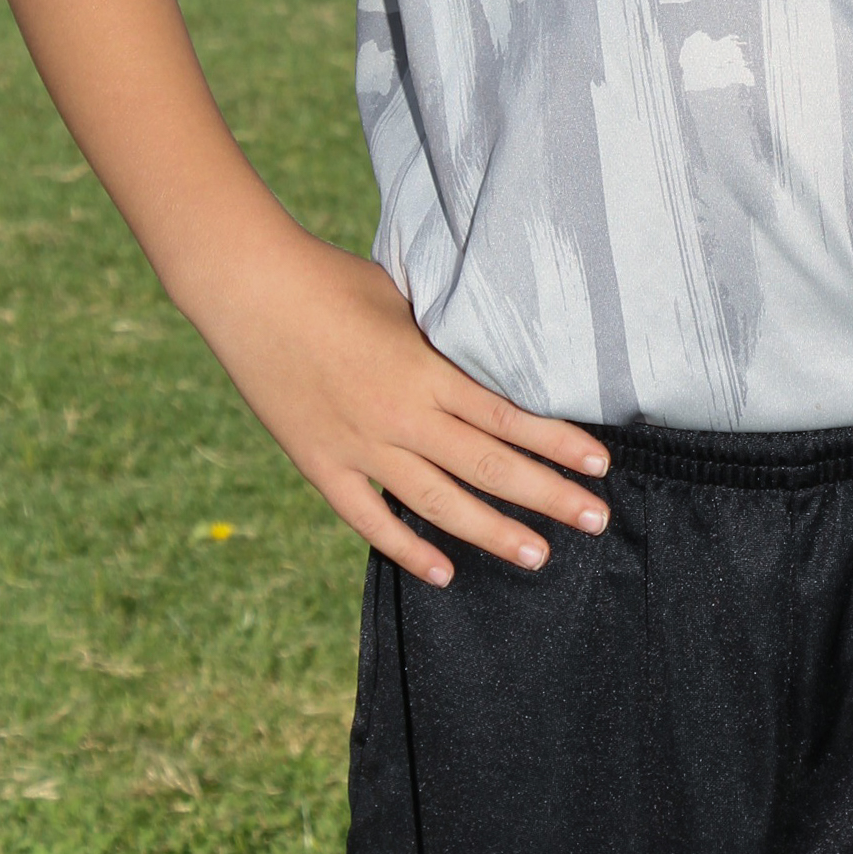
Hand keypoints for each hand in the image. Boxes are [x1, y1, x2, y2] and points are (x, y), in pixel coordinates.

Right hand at [203, 233, 612, 580]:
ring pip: (439, 503)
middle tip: (595, 520)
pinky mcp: (320, 464)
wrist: (252, 291)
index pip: (509, 418)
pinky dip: (407, 548)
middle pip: (489, 467)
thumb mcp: (405, 300)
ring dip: (492, 533)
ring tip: (538, 556)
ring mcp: (359, 446)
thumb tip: (490, 357)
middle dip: (548, 496)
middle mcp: (401, 415)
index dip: (558, 444)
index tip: (600, 465)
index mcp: (427, 370)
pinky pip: (369, 519)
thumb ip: (446, 341)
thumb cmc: (333, 281)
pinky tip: (443, 572)